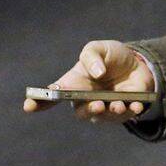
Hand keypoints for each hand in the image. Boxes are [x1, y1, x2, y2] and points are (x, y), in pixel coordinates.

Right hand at [24, 39, 154, 122]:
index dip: (38, 102)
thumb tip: (96, 73)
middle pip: (80, 112)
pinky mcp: (123, 111)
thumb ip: (92, 56)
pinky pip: (125, 116)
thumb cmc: (111, 57)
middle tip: (97, 105)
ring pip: (103, 117)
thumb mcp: (98, 48)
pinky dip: (130, 111)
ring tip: (119, 103)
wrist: (137, 63)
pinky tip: (136, 105)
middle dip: (88, 110)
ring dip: (111, 111)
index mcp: (74, 84)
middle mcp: (86, 99)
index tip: (28, 105)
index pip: (52, 95)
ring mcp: (104, 107)